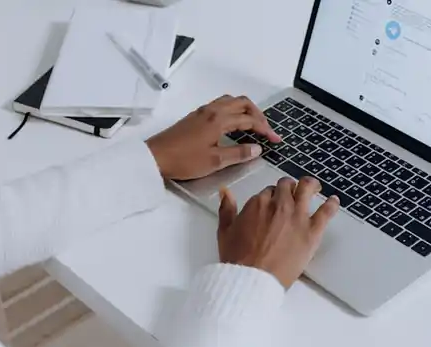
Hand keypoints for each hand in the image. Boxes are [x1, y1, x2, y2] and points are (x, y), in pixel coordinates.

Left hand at [146, 95, 280, 179]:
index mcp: (219, 120)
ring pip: (230, 101)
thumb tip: (257, 149)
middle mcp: (212, 110)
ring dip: (244, 110)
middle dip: (257, 115)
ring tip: (251, 125)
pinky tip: (231, 125)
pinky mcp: (194, 116)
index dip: (265, 129)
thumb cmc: (184, 160)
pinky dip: (232, 111)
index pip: (249, 120)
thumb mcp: (215, 161)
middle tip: (265, 130)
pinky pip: (219, 105)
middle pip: (242, 103)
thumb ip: (238, 153)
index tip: (276, 140)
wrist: (154, 157)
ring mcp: (202, 112)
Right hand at [217, 177, 339, 288]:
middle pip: (287, 186)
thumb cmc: (237, 258)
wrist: (253, 278)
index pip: (268, 191)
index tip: (273, 202)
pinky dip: (331, 204)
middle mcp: (279, 205)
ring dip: (310, 185)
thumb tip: (225, 192)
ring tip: (314, 187)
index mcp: (258, 204)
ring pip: (307, 189)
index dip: (271, 196)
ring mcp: (297, 216)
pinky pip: (326, 212)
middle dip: (289, 188)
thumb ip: (226, 209)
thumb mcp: (225, 231)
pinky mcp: (312, 231)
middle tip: (292, 192)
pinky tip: (334, 201)